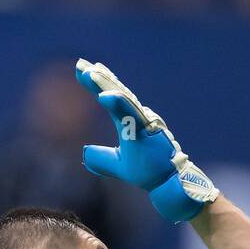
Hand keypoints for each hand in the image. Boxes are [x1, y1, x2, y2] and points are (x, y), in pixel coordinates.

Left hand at [75, 58, 219, 222]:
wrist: (168, 183)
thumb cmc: (148, 171)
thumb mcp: (118, 165)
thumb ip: (101, 158)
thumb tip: (84, 153)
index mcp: (128, 123)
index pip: (111, 98)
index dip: (96, 84)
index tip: (81, 69)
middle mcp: (136, 118)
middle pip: (116, 92)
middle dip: (99, 78)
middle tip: (82, 64)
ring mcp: (142, 123)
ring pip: (123, 100)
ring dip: (107, 86)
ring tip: (90, 74)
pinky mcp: (146, 132)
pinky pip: (130, 115)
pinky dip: (118, 104)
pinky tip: (105, 96)